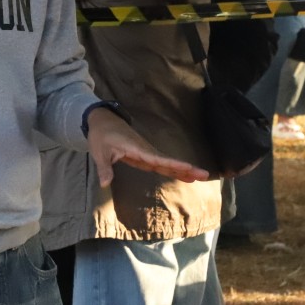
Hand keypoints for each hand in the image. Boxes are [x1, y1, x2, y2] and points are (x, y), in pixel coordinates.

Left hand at [85, 108, 209, 187]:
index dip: (174, 164)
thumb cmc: (101, 135)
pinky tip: (182, 175)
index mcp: (137, 149)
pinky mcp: (144, 156)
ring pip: (166, 163)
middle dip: (185, 168)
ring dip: (181, 170)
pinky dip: (172, 169)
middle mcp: (146, 151)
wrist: (103, 120)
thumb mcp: (99, 151)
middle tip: (204, 175)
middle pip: (167, 161)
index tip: (189, 167)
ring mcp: (146, 153)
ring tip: (199, 178)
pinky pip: (161, 164)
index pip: (158, 159)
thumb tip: (104, 184)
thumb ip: (104, 168)